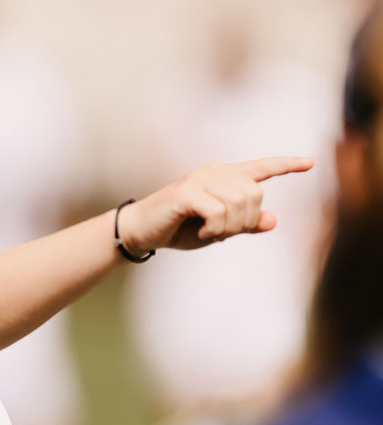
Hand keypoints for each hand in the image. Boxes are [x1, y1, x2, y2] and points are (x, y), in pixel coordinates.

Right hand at [119, 157, 314, 252]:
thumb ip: (244, 224)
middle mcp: (215, 171)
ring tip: (208, 233)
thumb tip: (273, 220)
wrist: (142, 231)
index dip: (287, 165)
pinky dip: (214, 229)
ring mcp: (200, 179)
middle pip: (255, 195)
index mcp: (224, 176)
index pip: (261, 168)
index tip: (310, 163)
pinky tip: (201, 233)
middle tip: (221, 233)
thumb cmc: (179, 229)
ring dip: (228, 228)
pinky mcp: (187, 192)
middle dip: (245, 221)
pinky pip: (218, 212)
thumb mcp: (217, 230)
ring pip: (239, 204)